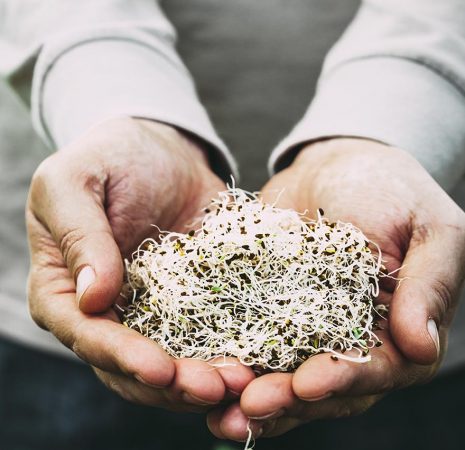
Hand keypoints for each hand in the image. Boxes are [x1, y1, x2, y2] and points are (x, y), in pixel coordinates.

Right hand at [27, 117, 253, 411]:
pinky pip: (207, 332)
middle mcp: (107, 310)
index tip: (160, 370)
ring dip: (205, 377)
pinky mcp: (191, 300)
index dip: (120, 356)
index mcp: (66, 288)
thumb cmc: (108, 157)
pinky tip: (258, 358)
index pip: (86, 334)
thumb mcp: (74, 181)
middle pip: (131, 364)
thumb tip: (93, 299)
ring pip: (172, 359)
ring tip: (243, 380)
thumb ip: (79, 235)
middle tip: (216, 387)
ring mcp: (151, 310)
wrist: (160, 149)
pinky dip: (229, 349)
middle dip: (172, 383)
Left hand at [207, 138, 464, 439]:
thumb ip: (430, 286)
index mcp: (398, 331)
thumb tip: (422, 347)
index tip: (308, 383)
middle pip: (321, 385)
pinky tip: (201, 374)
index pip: (376, 369)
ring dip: (252, 395)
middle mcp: (351, 341)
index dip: (343, 378)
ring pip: (281, 373)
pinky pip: (250, 340)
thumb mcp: (430, 229)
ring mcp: (306, 328)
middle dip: (287, 399)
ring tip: (219, 413)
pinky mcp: (269, 310)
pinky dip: (230, 358)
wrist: (337, 167)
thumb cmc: (392, 191)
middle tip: (250, 406)